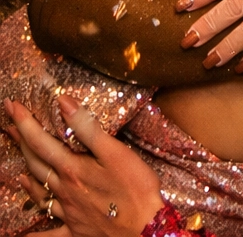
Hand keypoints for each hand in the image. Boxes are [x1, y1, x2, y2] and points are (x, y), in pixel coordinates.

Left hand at [6, 96, 163, 236]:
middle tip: (10, 124)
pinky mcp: (74, 230)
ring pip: (38, 192)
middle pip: (36, 164)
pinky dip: (32, 234)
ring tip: (17, 162)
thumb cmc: (135, 188)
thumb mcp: (115, 152)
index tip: (12, 106)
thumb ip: (87, 128)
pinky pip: (47, 234)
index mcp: (73, 169)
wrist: (144, 228)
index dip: (25, 123)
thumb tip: (64, 104)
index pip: (42, 142)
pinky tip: (21, 234)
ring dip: (26, 174)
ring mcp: (67, 212)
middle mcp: (64, 190)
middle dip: (22, 142)